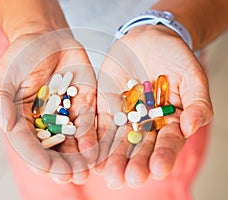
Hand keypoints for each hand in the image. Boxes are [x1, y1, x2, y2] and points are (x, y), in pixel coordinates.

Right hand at [0, 29, 97, 183]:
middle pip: (53, 150)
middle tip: (73, 176)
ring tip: (86, 170)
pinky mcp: (83, 106)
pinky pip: (88, 124)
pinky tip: (95, 149)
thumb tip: (5, 124)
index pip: (29, 145)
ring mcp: (65, 116)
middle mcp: (44, 124)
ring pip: (73, 142)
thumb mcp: (5, 75)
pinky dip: (92, 136)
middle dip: (63, 165)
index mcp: (22, 122)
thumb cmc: (21, 57)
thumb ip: (0, 99)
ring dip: (80, 157)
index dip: (39, 158)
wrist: (47, 40)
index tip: (49, 170)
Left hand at [96, 25, 212, 187]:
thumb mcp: (191, 75)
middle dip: (134, 163)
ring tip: (108, 175)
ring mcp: (124, 117)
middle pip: (140, 148)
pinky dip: (95, 139)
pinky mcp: (105, 107)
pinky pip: (99, 124)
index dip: (164, 156)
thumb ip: (197, 101)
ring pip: (118, 141)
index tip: (159, 170)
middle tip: (128, 179)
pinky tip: (90, 154)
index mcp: (170, 121)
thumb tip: (191, 127)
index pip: (168, 142)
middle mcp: (146, 124)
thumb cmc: (173, 56)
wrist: (146, 39)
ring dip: (112, 158)